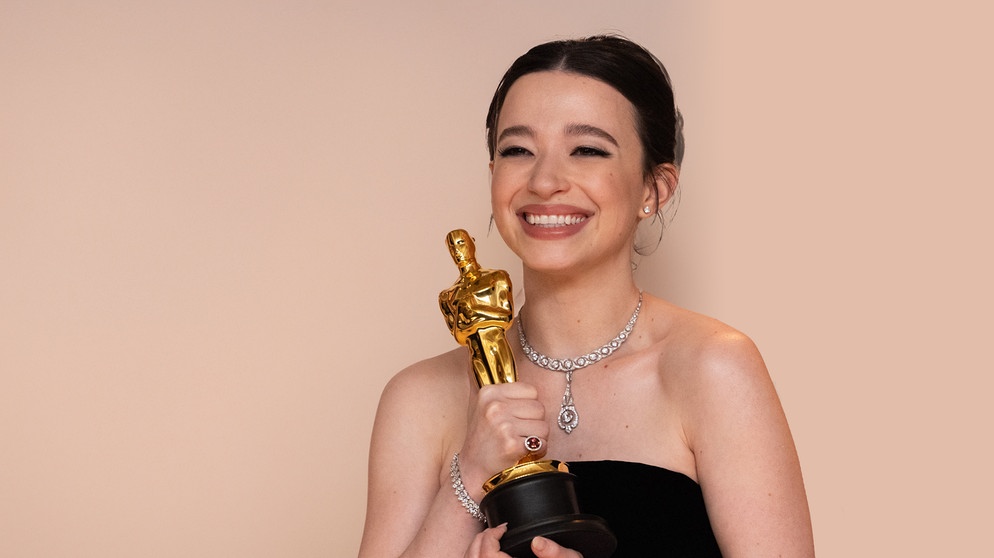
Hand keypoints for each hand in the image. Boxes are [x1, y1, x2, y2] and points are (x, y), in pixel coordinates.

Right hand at [458, 382, 548, 493]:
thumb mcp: (484, 407)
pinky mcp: (512, 445)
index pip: (531, 391)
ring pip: (544, 426)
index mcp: (489, 392)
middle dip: (534, 423)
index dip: (528, 406)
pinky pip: (542, 443)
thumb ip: (505, 393)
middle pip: (539, 408)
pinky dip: (537, 451)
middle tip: (519, 433)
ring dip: (537, 438)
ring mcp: (503, 426)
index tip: (517, 417)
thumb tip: (530, 376)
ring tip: (520, 442)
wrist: (472, 468)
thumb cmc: (483, 437)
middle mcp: (495, 406)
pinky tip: (523, 452)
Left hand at [464, 526, 582, 557]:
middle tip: (497, 530)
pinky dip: (476, 557)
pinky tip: (488, 553)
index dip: (492, 536)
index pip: (488, 556)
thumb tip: (537, 542)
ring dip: (476, 549)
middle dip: (482, 539)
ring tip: (491, 539)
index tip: (504, 527)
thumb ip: (556, 553)